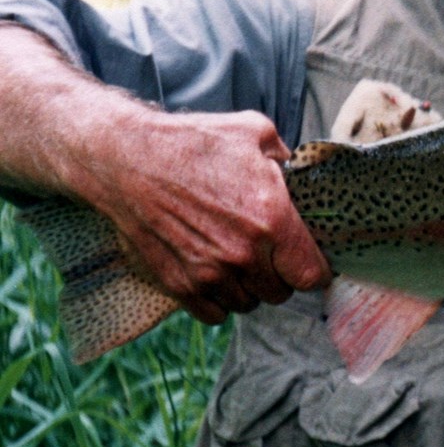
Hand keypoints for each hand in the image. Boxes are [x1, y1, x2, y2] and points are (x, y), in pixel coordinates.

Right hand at [83, 108, 331, 324]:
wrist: (127, 159)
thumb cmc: (191, 142)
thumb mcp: (253, 132)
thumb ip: (285, 157)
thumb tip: (297, 173)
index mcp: (272, 219)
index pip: (311, 275)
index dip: (314, 270)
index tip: (306, 261)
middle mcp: (244, 254)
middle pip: (281, 292)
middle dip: (278, 275)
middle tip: (266, 254)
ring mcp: (210, 274)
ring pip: (248, 304)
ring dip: (247, 287)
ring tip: (235, 260)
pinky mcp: (180, 285)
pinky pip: (214, 314)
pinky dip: (217, 300)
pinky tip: (213, 275)